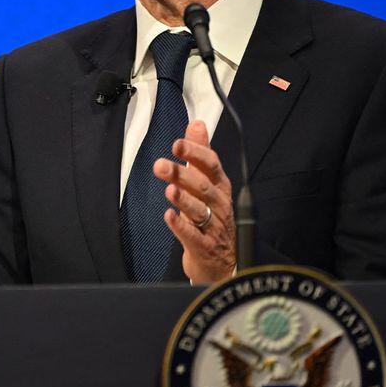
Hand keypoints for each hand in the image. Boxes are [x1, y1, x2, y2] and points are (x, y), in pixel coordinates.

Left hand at [153, 120, 235, 283]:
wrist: (224, 263)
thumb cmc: (214, 218)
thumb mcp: (208, 182)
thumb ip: (200, 153)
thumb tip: (196, 124)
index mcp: (219, 187)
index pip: (211, 165)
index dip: (196, 153)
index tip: (178, 143)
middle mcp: (219, 204)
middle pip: (203, 186)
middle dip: (182, 174)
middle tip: (161, 165)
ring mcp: (213, 226)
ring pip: (200, 210)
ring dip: (184, 199)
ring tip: (169, 190)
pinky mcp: (204, 247)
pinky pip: (193, 236)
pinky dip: (181, 226)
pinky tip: (169, 217)